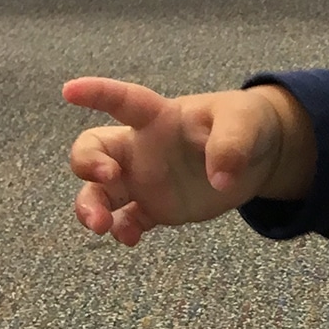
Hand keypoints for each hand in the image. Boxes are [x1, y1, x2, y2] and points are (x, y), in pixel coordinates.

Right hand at [64, 76, 313, 246]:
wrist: (259, 156)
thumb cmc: (246, 125)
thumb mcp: (246, 124)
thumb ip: (232, 144)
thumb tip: (220, 179)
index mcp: (159, 118)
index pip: (123, 101)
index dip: (97, 93)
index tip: (70, 90)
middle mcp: (142, 148)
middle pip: (93, 151)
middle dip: (86, 163)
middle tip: (107, 178)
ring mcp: (145, 180)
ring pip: (99, 192)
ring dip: (91, 207)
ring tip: (101, 226)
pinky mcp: (156, 208)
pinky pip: (127, 220)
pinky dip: (122, 229)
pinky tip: (129, 238)